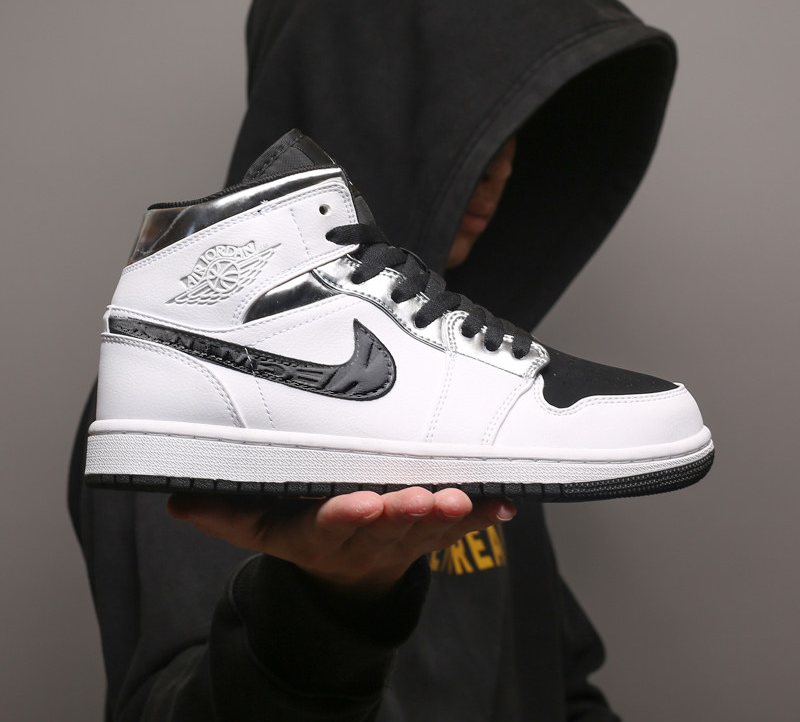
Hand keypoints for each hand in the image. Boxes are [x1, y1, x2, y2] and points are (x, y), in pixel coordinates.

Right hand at [168, 488, 514, 595]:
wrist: (345, 571)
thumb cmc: (303, 532)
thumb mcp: (258, 527)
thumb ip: (223, 512)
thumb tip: (177, 499)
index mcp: (320, 533)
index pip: (330, 526)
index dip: (346, 516)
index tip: (362, 504)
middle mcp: (364, 537)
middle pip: (387, 527)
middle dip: (407, 513)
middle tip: (428, 498)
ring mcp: (400, 538)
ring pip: (426, 529)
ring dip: (449, 517)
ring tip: (466, 500)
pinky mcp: (427, 533)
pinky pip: (458, 528)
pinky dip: (482, 517)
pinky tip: (503, 505)